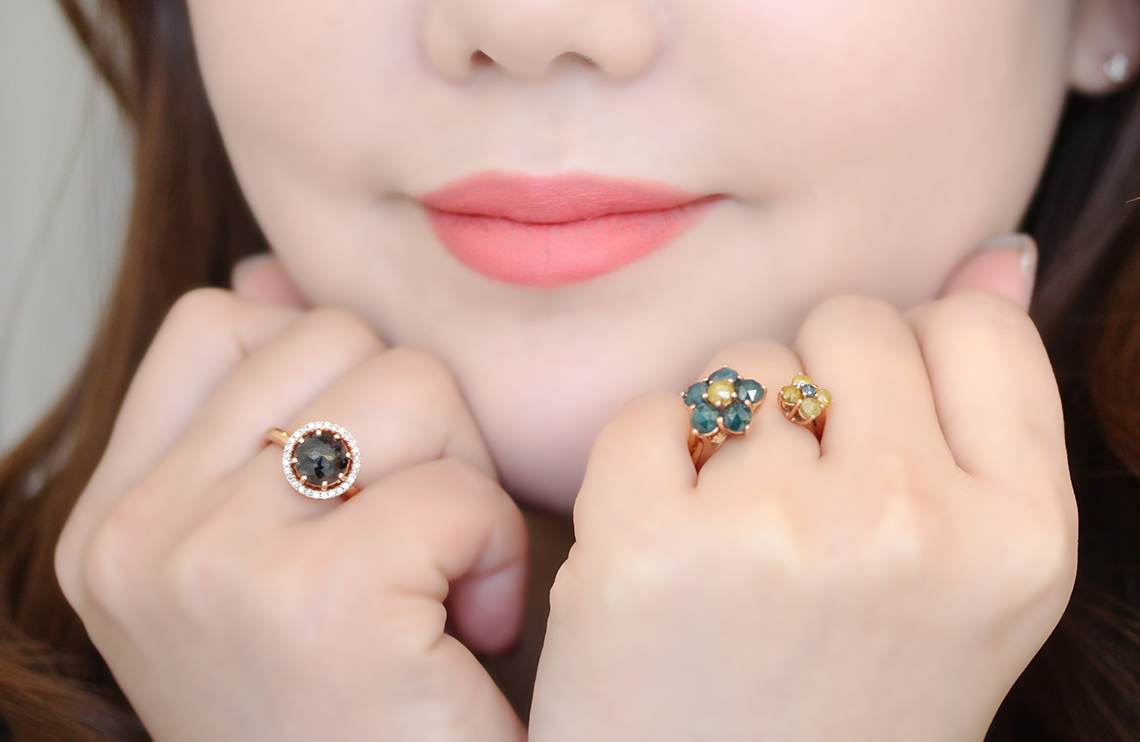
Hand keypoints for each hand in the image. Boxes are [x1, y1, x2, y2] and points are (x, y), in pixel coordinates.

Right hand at [55, 257, 526, 741]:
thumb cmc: (347, 704)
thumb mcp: (263, 554)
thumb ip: (256, 410)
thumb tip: (266, 270)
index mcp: (114, 518)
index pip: (222, 324)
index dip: (329, 377)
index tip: (357, 477)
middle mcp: (139, 536)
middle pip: (340, 340)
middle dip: (418, 430)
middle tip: (417, 544)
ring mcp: (211, 565)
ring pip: (411, 386)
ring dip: (462, 483)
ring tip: (443, 585)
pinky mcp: (316, 602)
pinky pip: (457, 488)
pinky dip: (494, 554)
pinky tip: (468, 630)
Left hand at [529, 236, 1075, 741]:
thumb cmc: (847, 703)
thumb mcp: (965, 577)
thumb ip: (985, 413)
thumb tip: (998, 253)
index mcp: (1022, 539)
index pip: (975, 327)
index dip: (914, 366)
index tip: (878, 436)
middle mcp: (912, 525)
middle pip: (849, 323)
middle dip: (815, 394)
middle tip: (798, 509)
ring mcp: (779, 532)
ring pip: (742, 366)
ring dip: (729, 437)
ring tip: (734, 548)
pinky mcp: (650, 546)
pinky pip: (646, 415)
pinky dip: (643, 471)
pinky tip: (661, 557)